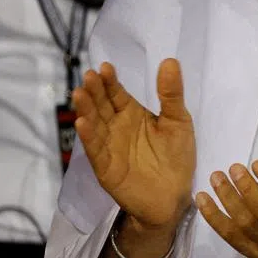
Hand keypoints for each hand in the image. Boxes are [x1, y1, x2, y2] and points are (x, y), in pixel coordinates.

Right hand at [73, 59, 195, 234]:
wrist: (174, 197)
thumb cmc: (177, 158)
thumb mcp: (178, 122)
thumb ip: (171, 94)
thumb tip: (170, 61)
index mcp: (132, 113)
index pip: (116, 93)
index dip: (110, 81)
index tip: (105, 67)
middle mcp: (116, 127)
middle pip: (101, 105)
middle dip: (94, 90)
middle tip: (89, 76)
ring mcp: (108, 146)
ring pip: (94, 124)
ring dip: (86, 109)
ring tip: (79, 94)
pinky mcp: (105, 167)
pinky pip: (95, 150)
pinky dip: (88, 137)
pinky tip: (82, 123)